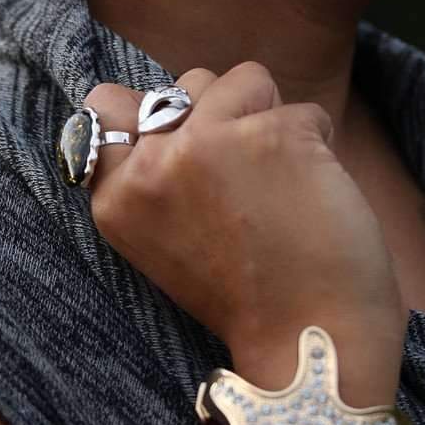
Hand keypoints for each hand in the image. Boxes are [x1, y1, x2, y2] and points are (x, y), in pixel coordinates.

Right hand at [83, 62, 406, 399]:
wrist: (308, 345)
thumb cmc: (247, 297)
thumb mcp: (164, 239)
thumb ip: (156, 175)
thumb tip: (177, 103)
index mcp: (115, 197)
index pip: (105, 105)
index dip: (153, 112)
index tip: (187, 144)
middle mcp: (151, 163)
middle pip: (185, 84)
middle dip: (221, 111)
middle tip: (244, 175)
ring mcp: (208, 142)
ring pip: (243, 79)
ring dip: (269, 117)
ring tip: (280, 183)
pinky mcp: (271, 134)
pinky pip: (302, 109)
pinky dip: (319, 143)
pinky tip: (315, 194)